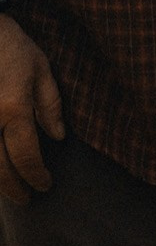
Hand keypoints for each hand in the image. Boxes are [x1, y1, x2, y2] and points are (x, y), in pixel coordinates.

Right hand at [0, 15, 63, 202]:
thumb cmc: (11, 45)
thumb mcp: (40, 68)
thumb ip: (50, 105)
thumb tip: (58, 137)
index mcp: (13, 107)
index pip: (26, 155)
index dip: (36, 176)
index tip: (45, 185)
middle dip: (14, 189)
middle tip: (26, 199)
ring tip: (8, 191)